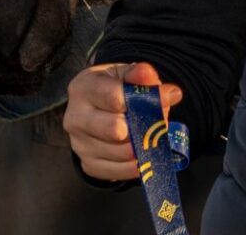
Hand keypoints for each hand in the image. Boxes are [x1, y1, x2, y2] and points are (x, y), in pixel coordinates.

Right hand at [64, 61, 183, 181]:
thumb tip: (171, 93)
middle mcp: (74, 117)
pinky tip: (144, 153)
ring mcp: (79, 144)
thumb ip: (144, 77)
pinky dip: (137, 164)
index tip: (166, 98)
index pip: (113, 96)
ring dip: (142, 145)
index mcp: (83, 88)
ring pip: (120, 152)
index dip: (141, 99)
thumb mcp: (126, 75)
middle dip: (141, 126)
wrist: (98, 110)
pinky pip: (119, 171)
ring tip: (150, 133)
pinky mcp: (88, 164)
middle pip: (114, 128)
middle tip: (156, 121)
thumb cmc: (114, 88)